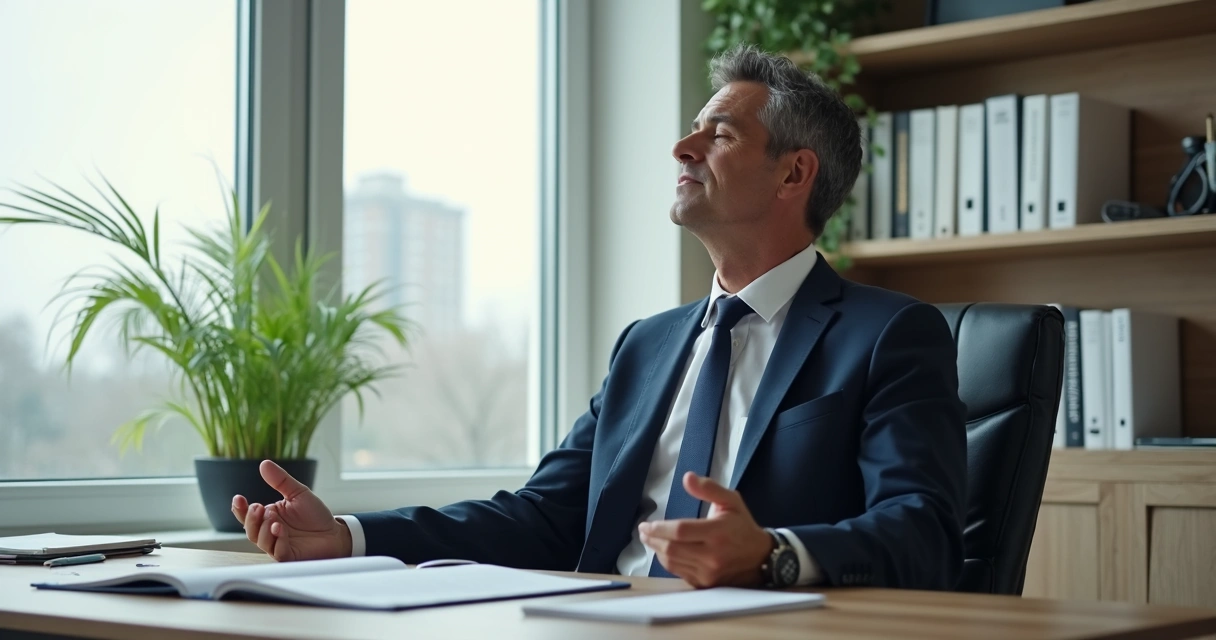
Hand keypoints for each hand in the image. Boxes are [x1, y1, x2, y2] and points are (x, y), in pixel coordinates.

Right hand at [231, 460, 351, 561]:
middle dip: (251, 519)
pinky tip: (280, 530)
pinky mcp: (289, 556)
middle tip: (258, 508)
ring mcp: (278, 545)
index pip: (247, 514)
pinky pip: (277, 551)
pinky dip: (277, 540)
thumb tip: (265, 464)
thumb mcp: (298, 493)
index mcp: (269, 516)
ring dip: (264, 530)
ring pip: (261, 541)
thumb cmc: (315, 515)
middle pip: (250, 529)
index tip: (238, 498)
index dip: (240, 508)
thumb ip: (280, 480)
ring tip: (273, 520)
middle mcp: (269, 532)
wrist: (335, 532)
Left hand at [639, 472, 773, 587]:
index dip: (659, 528)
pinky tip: (662, 551)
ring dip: (656, 550)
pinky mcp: (705, 583)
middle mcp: (712, 555)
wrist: (760, 557)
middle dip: (652, 539)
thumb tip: (687, 477)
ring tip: (649, 539)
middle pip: (672, 548)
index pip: (680, 531)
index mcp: (718, 532)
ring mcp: (708, 572)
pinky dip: (667, 561)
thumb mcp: (731, 501)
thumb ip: (709, 488)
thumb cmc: (742, 526)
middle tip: (642, 531)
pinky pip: (678, 572)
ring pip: (672, 562)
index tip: (646, 524)